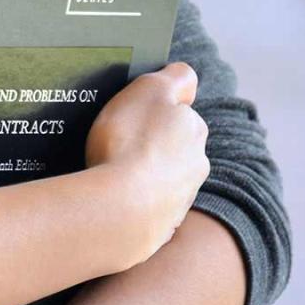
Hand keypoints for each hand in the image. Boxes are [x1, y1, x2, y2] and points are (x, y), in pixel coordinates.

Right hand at [85, 59, 209, 262]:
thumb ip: (174, 78)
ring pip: (161, 176)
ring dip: (142, 171)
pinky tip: (110, 194)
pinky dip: (133, 198)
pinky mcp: (162, 226)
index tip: (133, 112)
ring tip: (108, 167)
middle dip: (152, 142)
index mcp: (194, 129)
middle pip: (172, 144)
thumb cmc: (130, 141)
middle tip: (117, 138)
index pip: (180, 108)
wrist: (119, 208)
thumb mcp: (150, 89)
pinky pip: (146, 204)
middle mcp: (195, 164)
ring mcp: (180, 198)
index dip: (156, 107)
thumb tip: (187, 78)